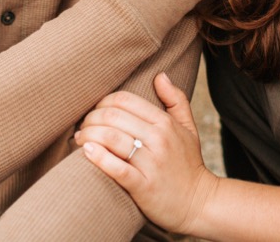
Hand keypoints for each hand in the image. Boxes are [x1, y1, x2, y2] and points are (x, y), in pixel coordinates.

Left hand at [75, 73, 220, 234]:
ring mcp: (152, 163)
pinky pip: (116, 167)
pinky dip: (97, 157)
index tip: (94, 112)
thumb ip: (176, 100)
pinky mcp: (143, 186)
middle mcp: (159, 140)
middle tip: (82, 128)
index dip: (101, 103)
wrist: (200, 204)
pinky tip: (86, 152)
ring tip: (80, 140)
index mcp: (165, 123)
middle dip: (90, 119)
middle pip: (112, 117)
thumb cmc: (187, 164)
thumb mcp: (188, 129)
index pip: (123, 100)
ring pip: (110, 138)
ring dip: (87, 136)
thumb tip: (161, 75)